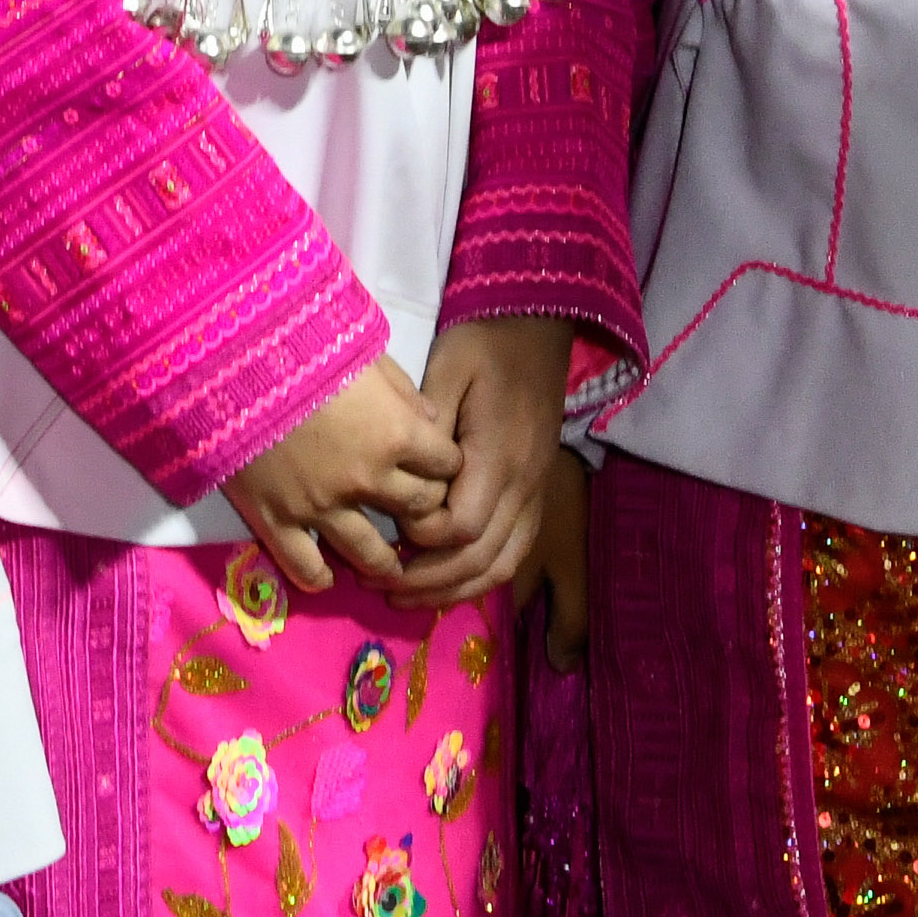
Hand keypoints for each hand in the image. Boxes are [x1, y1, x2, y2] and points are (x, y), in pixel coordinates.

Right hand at [220, 357, 456, 604]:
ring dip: (386, 562)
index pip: (446, 465)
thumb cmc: (300, 345)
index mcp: (395, 433)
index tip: (438, 463)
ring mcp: (321, 507)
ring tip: (387, 566)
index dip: (446, 463)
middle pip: (419, 509)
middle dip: (425, 508)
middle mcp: (366, 479)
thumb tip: (431, 419)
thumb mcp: (363, 353)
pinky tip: (328, 575)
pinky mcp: (277, 521)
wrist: (227, 361)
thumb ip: (402, 390)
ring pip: (373, 554)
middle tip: (416, 508)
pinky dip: (322, 578)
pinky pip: (307, 568)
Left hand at [390, 315, 575, 614]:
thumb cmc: (483, 342)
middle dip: (429, 582)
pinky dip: (484, 573)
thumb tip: (403, 485)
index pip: (461, 527)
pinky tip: (452, 579)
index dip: (422, 540)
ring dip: (456, 588)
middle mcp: (524, 483)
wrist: (537, 320)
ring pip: (504, 562)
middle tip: (380, 587)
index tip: (386, 533)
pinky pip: (517, 547)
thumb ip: (425, 434)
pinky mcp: (537, 487)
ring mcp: (536, 488)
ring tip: (410, 597)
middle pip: (481, 557)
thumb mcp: (445, 373)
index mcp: (498, 456)